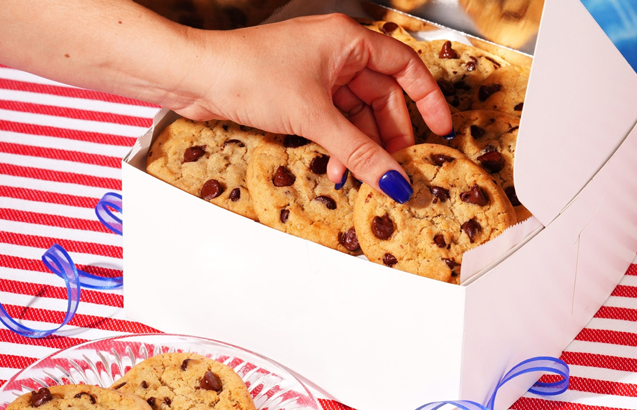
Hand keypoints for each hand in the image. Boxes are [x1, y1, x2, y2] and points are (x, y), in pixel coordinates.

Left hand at [168, 14, 452, 202]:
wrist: (196, 76)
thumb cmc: (249, 73)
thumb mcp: (314, 116)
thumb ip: (357, 150)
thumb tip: (392, 178)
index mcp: (349, 42)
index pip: (405, 68)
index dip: (427, 100)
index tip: (440, 130)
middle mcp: (337, 55)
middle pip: (381, 98)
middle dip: (386, 136)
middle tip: (393, 168)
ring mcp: (316, 75)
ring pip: (355, 114)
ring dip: (357, 147)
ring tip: (354, 175)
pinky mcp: (298, 94)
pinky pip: (332, 121)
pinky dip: (336, 144)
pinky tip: (333, 167)